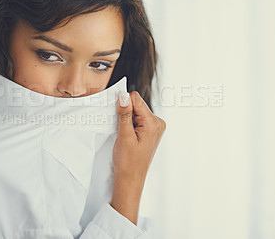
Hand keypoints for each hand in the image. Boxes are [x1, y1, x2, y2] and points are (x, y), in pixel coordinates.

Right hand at [110, 91, 165, 223]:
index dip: (123, 105)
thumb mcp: (124, 136)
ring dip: (127, 119)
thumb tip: (123, 96)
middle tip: (121, 129)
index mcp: (153, 123)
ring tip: (125, 134)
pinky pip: (138, 118)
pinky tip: (127, 135)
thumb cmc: (128, 162)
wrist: (131, 178)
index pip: (136, 99)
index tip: (117, 116)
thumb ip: (124, 115)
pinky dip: (130, 123)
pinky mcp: (150, 130)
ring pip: (136, 111)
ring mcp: (155, 127)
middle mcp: (157, 123)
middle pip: (137, 104)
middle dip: (126, 113)